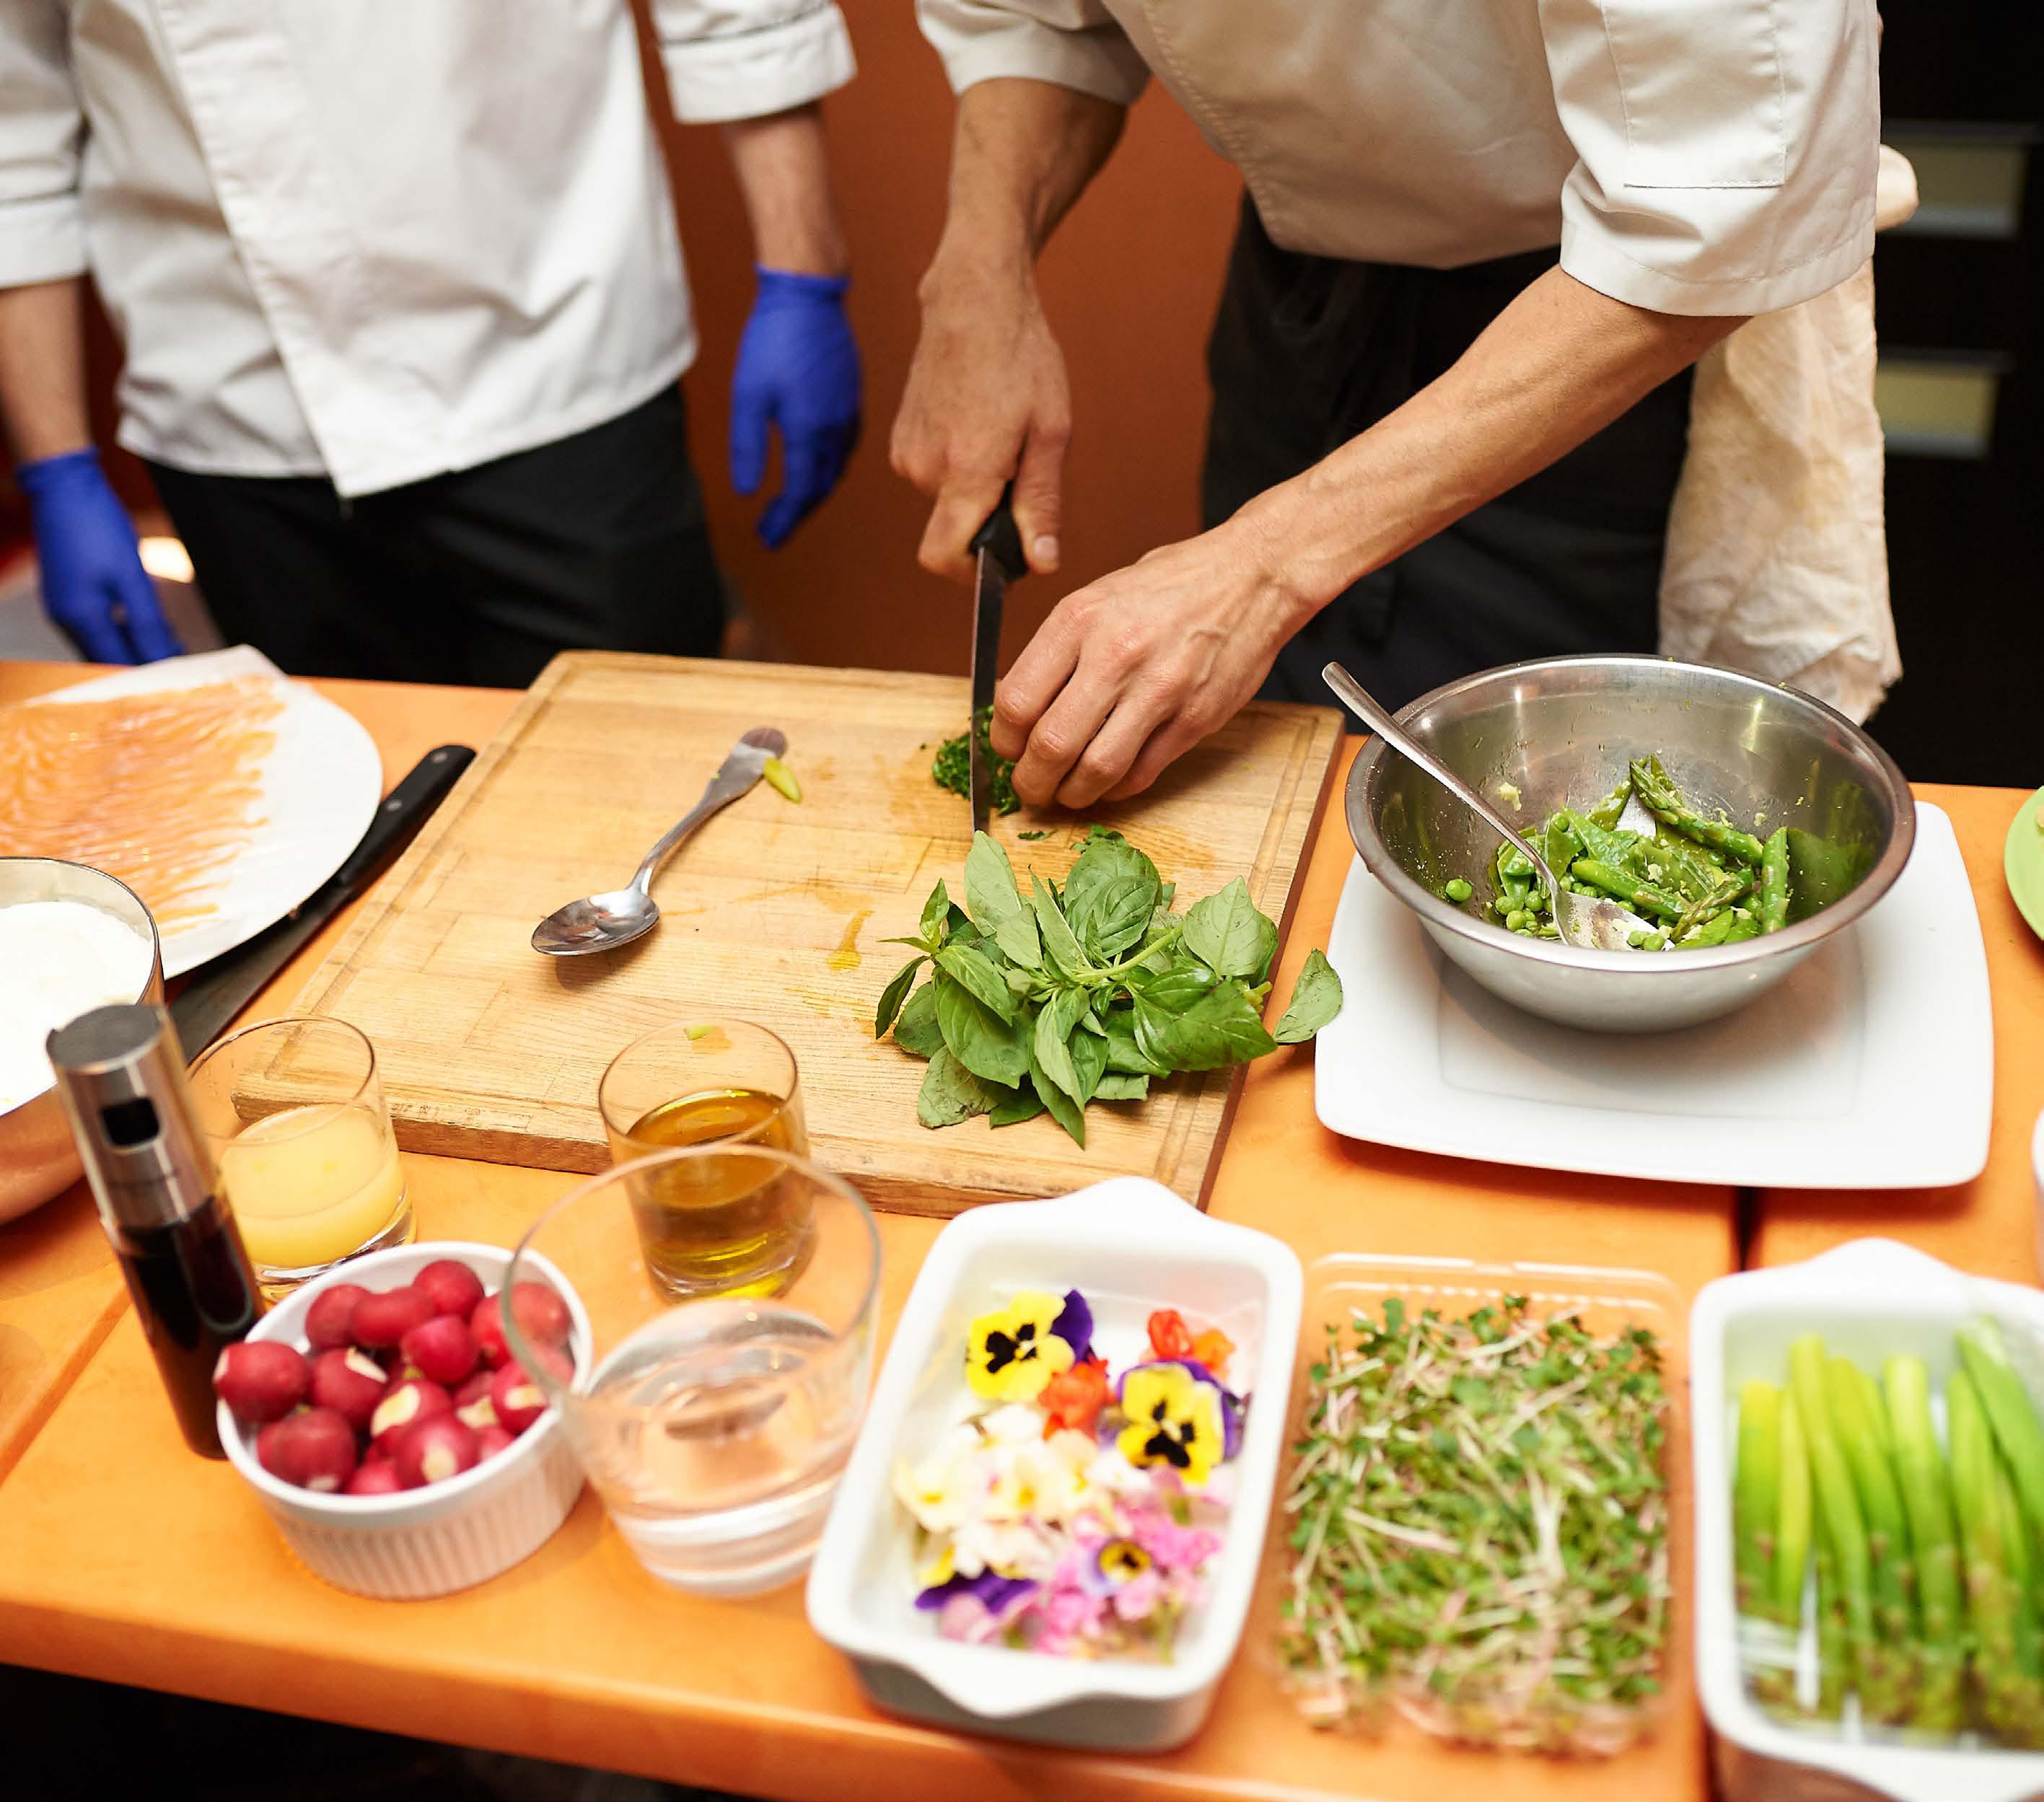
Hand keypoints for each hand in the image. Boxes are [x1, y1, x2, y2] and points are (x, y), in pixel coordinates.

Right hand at [17, 448, 181, 662]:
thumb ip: (146, 622)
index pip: (119, 665)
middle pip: (109, 658)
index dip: (152, 672)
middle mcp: (65, 619)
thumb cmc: (98, 527)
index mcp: (80, 618)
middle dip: (146, 660)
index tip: (184, 671)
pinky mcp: (67, 594)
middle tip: (183, 653)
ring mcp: (63, 607)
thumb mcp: (132, 577)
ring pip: (103, 642)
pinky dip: (122, 628)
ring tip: (171, 638)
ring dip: (136, 644)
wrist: (65, 486)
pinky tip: (145, 620)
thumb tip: (163, 658)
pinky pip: (96, 625)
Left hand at [729, 268, 860, 548]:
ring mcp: (849, 413)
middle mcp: (836, 429)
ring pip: (836, 469)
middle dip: (797, 513)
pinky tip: (817, 466)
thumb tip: (747, 491)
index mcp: (810, 431)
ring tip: (792, 506)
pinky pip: (845, 447)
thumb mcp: (749, 395)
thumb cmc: (773, 340)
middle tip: (774, 531)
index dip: (784, 520)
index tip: (767, 539)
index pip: (801, 492)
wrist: (809, 294)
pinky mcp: (852, 398)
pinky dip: (829, 468)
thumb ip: (747, 446)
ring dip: (815, 492)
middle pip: (821, 487)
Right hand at [890, 254, 1068, 580]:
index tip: (1003, 562)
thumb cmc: (1021, 358)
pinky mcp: (900, 439)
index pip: (943, 557)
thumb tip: (1040, 564)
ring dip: (975, 488)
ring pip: (945, 502)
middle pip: (953, 531)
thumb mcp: (1051, 434)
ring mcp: (906, 452)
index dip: (973, 575)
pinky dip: (958, 466)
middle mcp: (924, 469)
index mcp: (965, 470)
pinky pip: (933, 476)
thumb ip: (1041, 505)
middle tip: (1020, 467)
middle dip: (987, 519)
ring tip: (1001, 434)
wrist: (974, 299)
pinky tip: (978, 423)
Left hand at [993, 513, 1308, 808]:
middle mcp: (1115, 655)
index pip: (1016, 701)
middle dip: (1031, 781)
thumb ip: (1061, 649)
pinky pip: (1141, 773)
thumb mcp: (1100, 596)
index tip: (1008, 750)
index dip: (1003, 741)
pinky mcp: (1194, 718)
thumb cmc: (1173, 584)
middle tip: (1030, 788)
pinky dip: (1117, 788)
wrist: (1252, 576)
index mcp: (1079, 619)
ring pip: (1096, 770)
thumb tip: (1024, 708)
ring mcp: (1158, 690)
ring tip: (1067, 794)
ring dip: (1073, 795)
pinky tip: (1110, 781)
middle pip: (1051, 746)